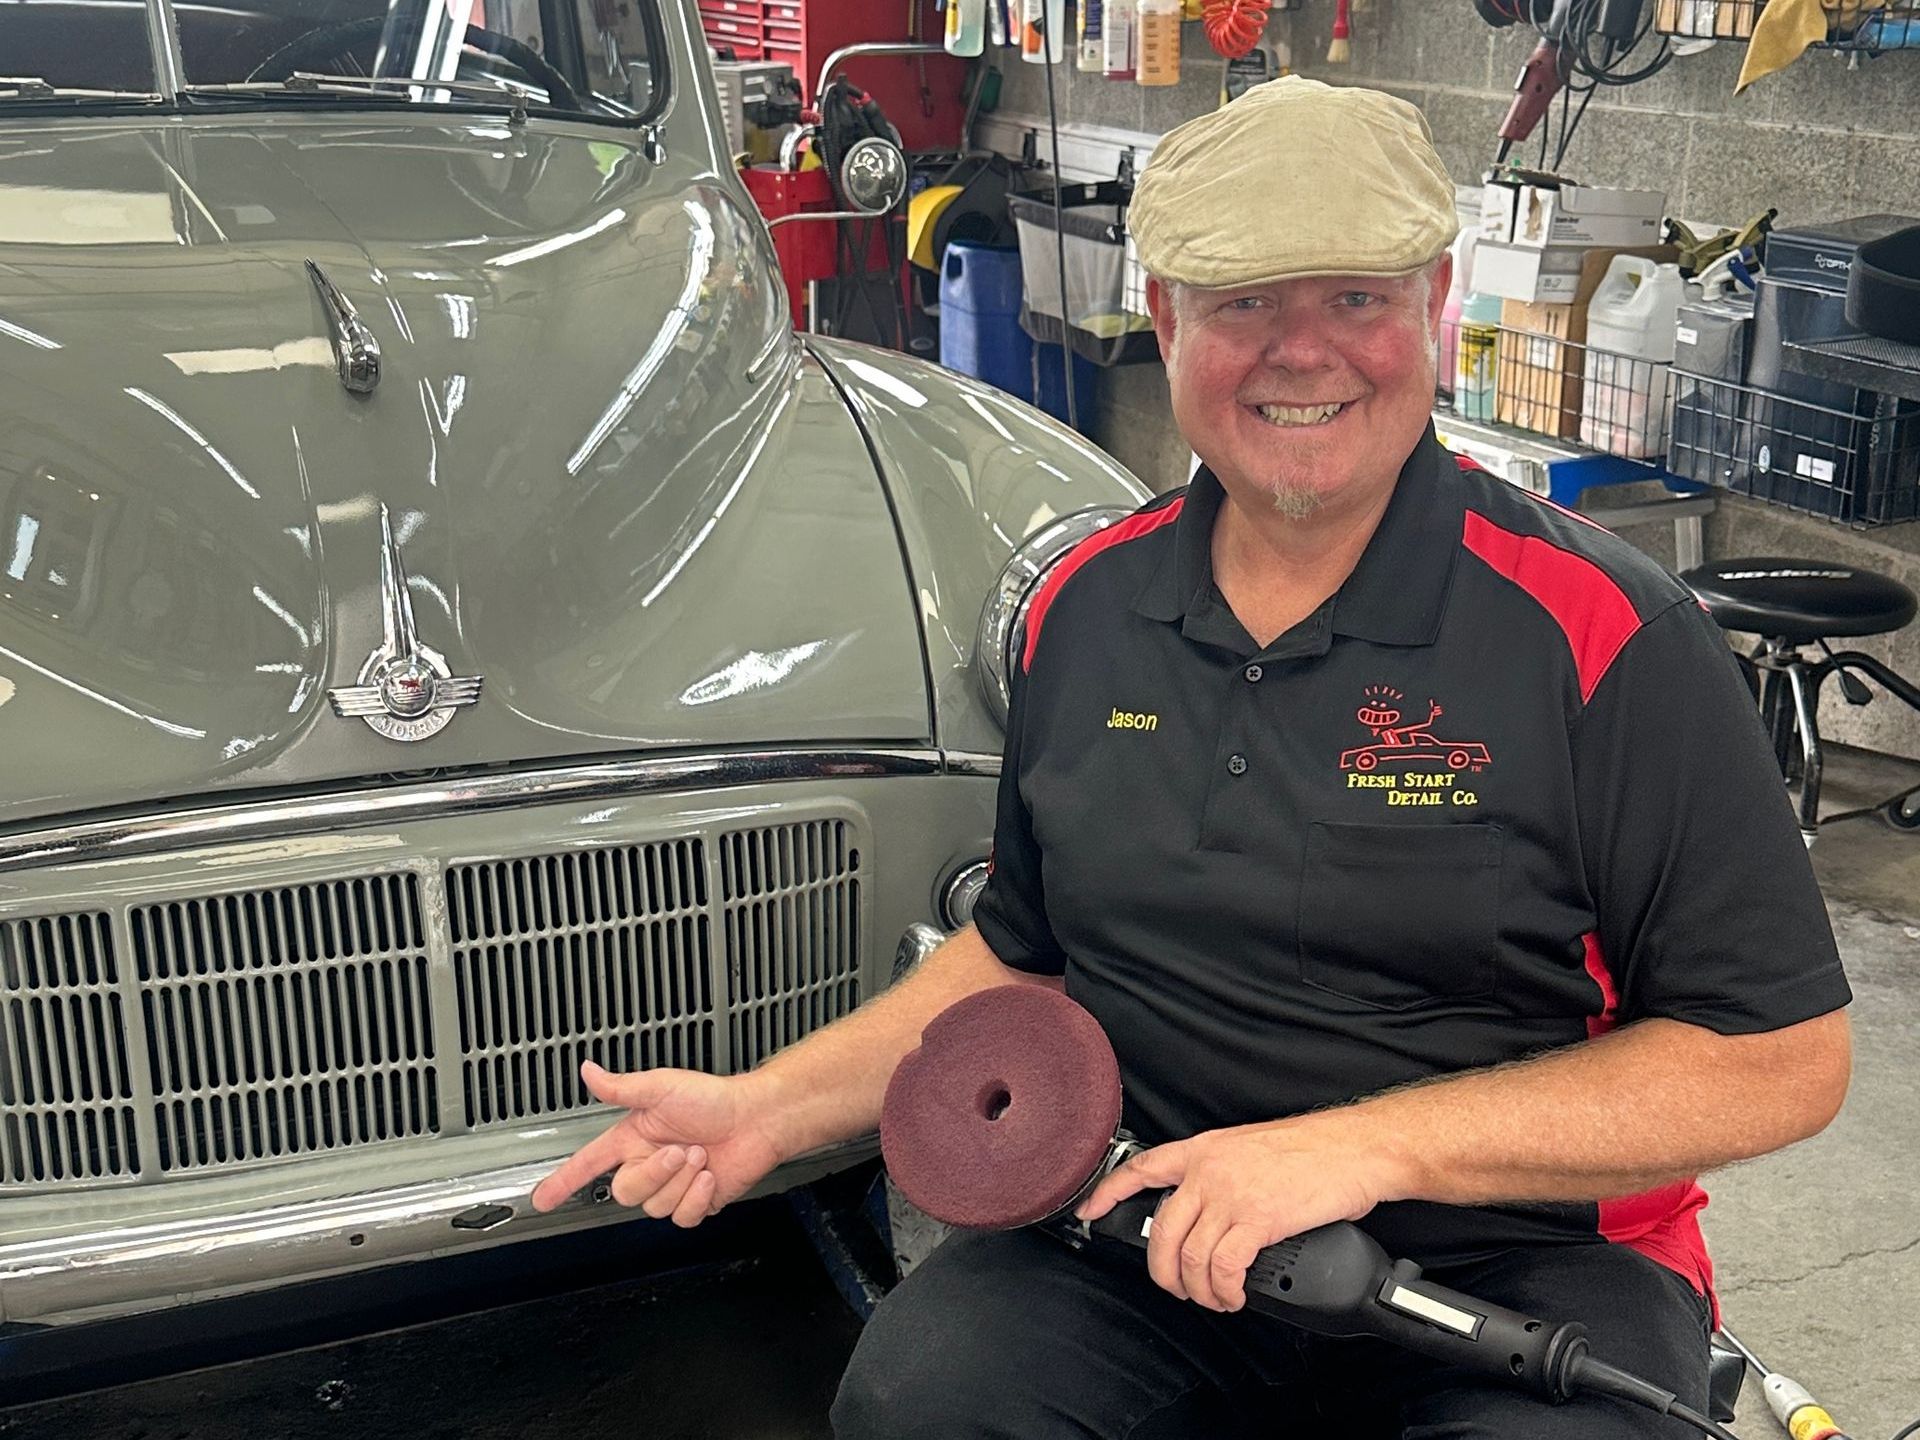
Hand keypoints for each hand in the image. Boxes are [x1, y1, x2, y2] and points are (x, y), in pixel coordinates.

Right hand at [529, 1062, 784, 1226]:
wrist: (757, 1119)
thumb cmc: (715, 1098)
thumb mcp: (662, 1087)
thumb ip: (621, 1086)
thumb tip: (589, 1071)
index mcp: (634, 1138)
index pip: (590, 1164)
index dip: (564, 1181)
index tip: (541, 1197)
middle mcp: (649, 1164)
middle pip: (625, 1191)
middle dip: (654, 1173)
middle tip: (680, 1150)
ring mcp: (672, 1185)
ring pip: (655, 1206)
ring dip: (681, 1180)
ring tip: (700, 1155)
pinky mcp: (695, 1202)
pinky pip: (681, 1217)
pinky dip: (697, 1197)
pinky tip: (709, 1176)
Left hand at [1074, 1113, 1403, 1312]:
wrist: (1356, 1148)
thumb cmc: (1316, 1150)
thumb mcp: (1253, 1148)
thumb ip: (1223, 1174)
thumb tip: (1212, 1212)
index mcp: (1206, 1149)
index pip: (1142, 1167)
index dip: (1109, 1191)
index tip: (1089, 1209)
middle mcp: (1209, 1171)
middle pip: (1160, 1230)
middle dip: (1162, 1271)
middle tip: (1177, 1288)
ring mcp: (1230, 1194)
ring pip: (1188, 1256)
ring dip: (1198, 1290)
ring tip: (1216, 1298)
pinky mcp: (1256, 1219)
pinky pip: (1222, 1267)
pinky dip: (1224, 1291)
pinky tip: (1234, 1295)